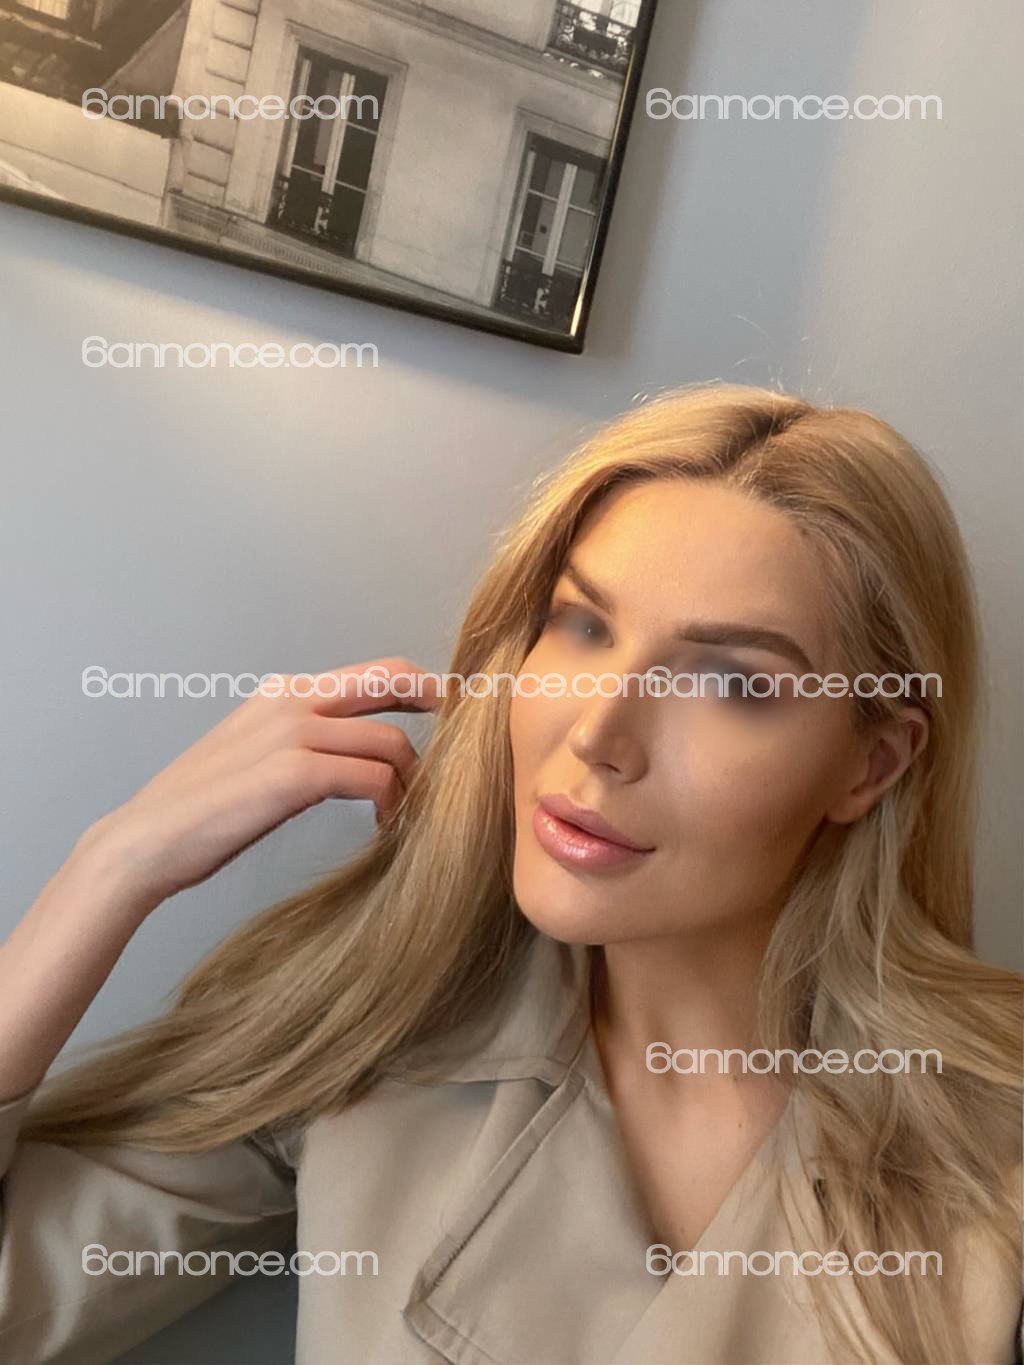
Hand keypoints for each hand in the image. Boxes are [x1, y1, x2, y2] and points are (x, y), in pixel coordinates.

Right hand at [80, 658, 442, 906]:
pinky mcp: (293, 773)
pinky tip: (383, 828)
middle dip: (438, 706)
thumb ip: (302, 740)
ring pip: (391, 742)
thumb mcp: (254, 755)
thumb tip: (358, 752)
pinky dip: (390, 804)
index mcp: (283, 692)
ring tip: (404, 814)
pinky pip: (372, 778)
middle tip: (462, 746)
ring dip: (412, 782)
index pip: (375, 672)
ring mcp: (291, 733)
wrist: (145, 841)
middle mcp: (291, 701)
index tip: (449, 715)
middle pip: (394, 680)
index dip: (421, 689)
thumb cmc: (201, 811)